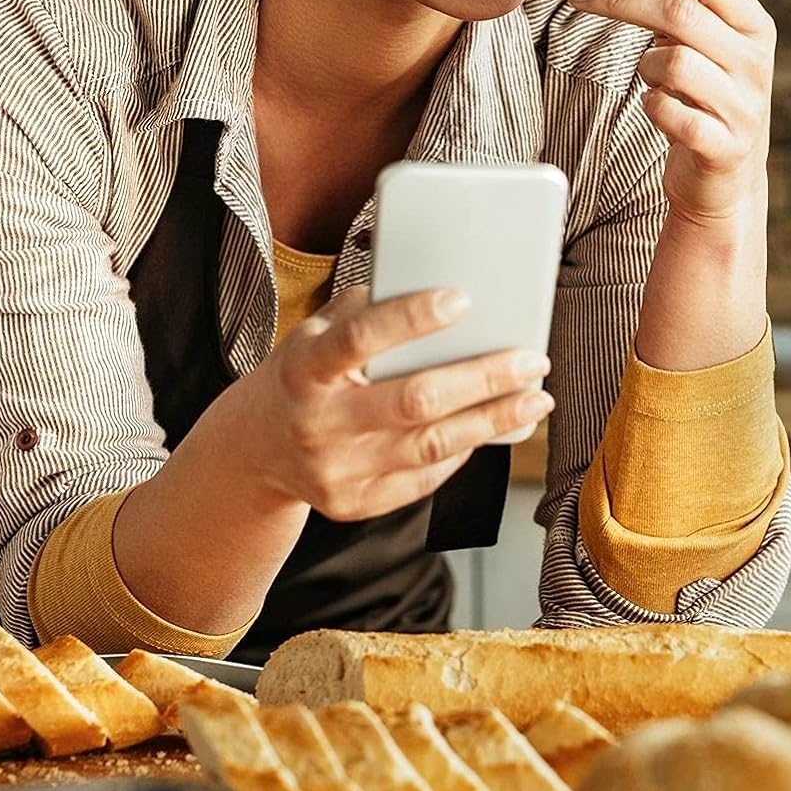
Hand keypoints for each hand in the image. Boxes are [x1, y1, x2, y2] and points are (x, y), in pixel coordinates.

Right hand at [238, 285, 551, 521]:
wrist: (254, 448)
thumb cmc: (306, 372)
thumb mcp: (318, 331)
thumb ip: (371, 309)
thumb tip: (446, 285)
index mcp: (303, 367)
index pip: (359, 338)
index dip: (412, 318)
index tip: (463, 299)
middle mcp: (316, 423)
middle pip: (413, 401)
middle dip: (482, 378)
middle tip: (532, 359)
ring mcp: (333, 471)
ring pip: (430, 446)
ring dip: (492, 420)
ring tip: (535, 397)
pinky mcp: (352, 505)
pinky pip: (423, 478)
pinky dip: (464, 450)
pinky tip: (493, 426)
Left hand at [566, 0, 774, 227]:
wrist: (727, 180)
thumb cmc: (706, 100)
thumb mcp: (707, 48)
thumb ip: (682, 10)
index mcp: (755, 27)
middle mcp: (756, 63)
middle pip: (683, 12)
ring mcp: (743, 106)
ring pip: (675, 62)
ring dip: (645, 64)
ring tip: (649, 76)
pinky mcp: (724, 146)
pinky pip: (671, 113)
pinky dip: (652, 106)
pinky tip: (655, 107)